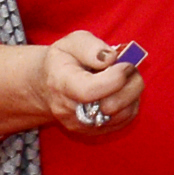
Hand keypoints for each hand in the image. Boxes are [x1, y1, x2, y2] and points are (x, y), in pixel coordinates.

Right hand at [0, 34, 143, 142]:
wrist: (41, 87)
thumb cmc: (61, 60)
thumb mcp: (71, 42)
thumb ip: (93, 48)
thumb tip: (114, 58)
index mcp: (63, 85)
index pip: (93, 92)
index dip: (116, 78)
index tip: (125, 63)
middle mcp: (72, 111)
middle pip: (113, 107)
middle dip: (130, 86)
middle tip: (131, 67)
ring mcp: (82, 125)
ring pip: (122, 116)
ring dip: (132, 95)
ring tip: (124, 77)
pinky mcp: (92, 132)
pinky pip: (123, 122)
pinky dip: (130, 106)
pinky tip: (122, 91)